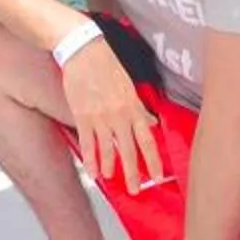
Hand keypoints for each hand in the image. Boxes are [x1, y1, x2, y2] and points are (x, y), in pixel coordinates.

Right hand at [60, 39, 162, 192]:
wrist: (84, 50)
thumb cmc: (106, 65)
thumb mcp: (128, 86)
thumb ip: (139, 108)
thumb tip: (150, 122)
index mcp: (133, 106)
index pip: (147, 139)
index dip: (153, 160)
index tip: (157, 176)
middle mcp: (119, 115)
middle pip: (128, 149)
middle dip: (133, 172)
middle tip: (136, 189)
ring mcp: (100, 117)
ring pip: (108, 149)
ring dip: (111, 167)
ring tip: (113, 180)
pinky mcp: (82, 116)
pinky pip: (88, 143)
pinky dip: (90, 159)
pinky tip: (93, 171)